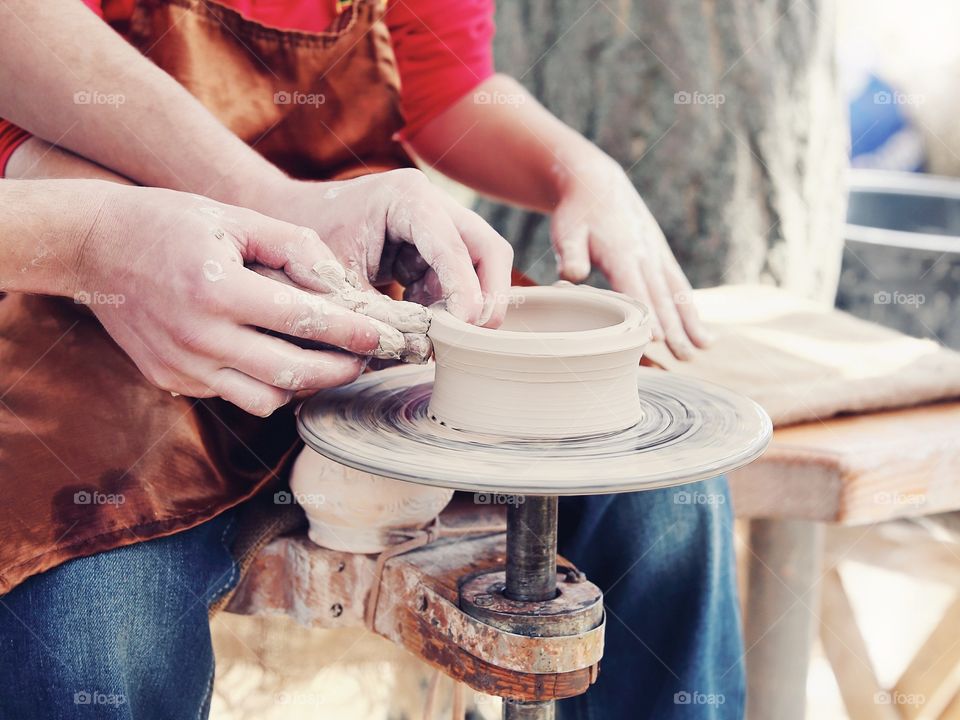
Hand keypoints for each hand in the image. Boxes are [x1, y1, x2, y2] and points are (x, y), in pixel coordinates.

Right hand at [75, 185, 397, 415]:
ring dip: (304, 386)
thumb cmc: (170, 223)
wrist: (92, 246)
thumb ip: (295, 246)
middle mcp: (200, 337)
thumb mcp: (235, 218)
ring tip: (325, 361)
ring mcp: (183, 366)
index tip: (385, 337)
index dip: (352, 333)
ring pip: (267, 400)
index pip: (305, 322)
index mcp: (219, 290)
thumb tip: (340, 284)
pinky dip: (265, 385)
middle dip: (341, 370)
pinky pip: (234, 397)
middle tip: (366, 358)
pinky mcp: (171, 380)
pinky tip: (277, 359)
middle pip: (293, 374)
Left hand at [258, 168, 513, 326]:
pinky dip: (448, 307)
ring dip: (468, 305)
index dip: (465, 289)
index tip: (465, 326)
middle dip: (488, 296)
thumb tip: (414, 350)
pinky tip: (424, 327)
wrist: (287, 221)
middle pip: (489, 250)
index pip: (453, 246)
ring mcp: (438, 225)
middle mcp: (433, 204)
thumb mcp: (336, 278)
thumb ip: (374, 312)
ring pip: (481, 267)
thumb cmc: (306, 242)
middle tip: (474, 338)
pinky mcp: (432, 248)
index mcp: (407, 197)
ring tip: (439, 337)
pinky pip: (458, 280)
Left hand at [550, 153, 711, 358]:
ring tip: (704, 348)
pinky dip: (691, 308)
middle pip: (661, 298)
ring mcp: (657, 256)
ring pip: (677, 293)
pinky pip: (679, 285)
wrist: (598, 184)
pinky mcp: (661, 257)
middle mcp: (645, 256)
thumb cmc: (577, 214)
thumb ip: (570, 253)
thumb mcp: (565, 230)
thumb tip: (572, 275)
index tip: (659, 339)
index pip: (636, 289)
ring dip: (691, 322)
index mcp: (621, 252)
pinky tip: (702, 331)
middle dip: (675, 329)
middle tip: (685, 358)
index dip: (647, 314)